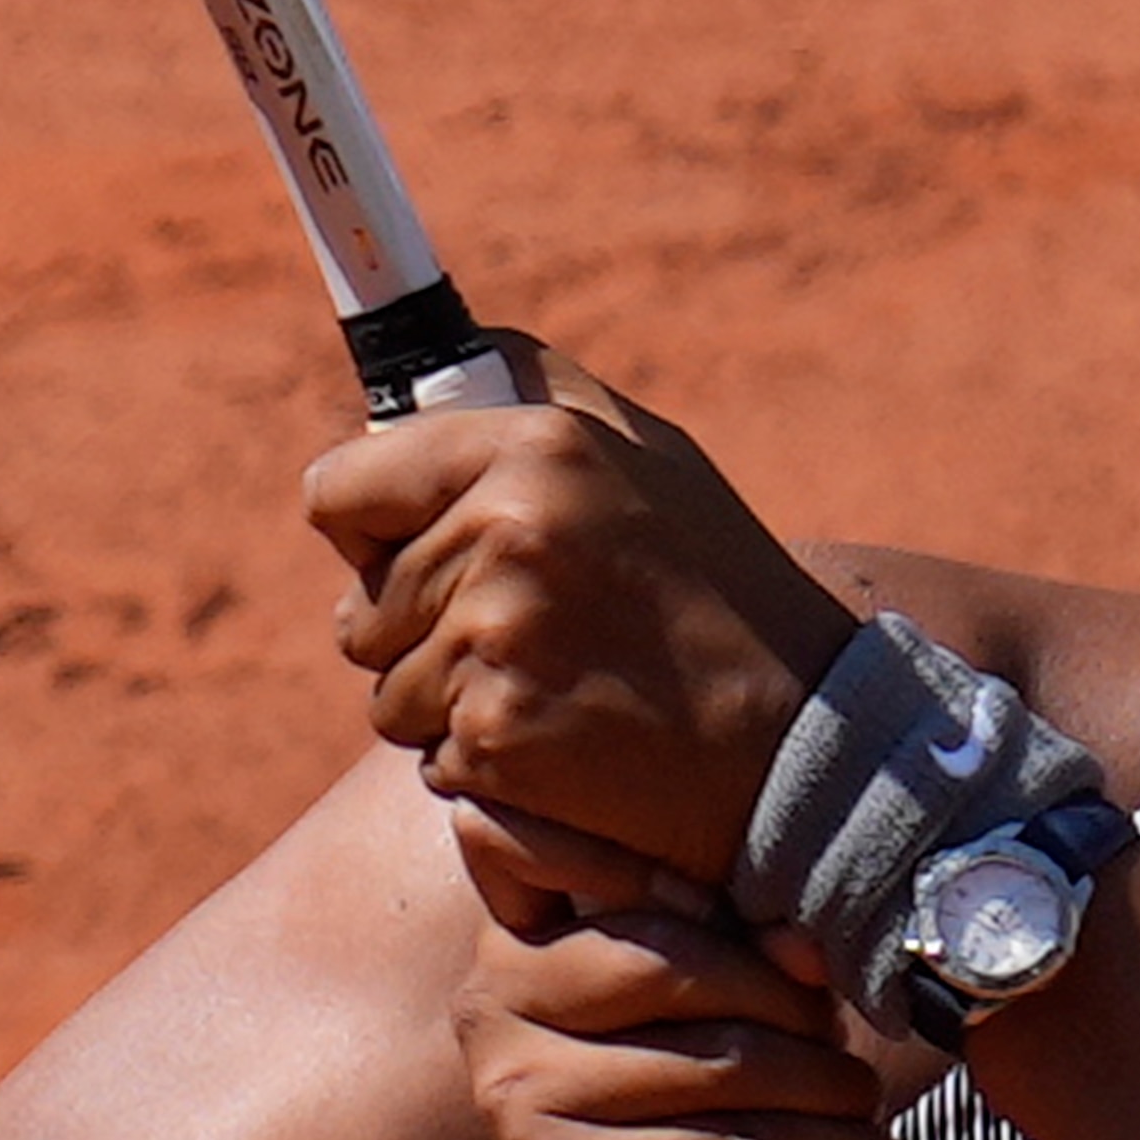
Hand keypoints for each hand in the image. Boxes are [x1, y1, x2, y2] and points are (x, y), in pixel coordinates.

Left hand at [307, 338, 858, 885]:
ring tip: (558, 690)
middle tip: (530, 638)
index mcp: (531, 447)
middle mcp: (504, 532)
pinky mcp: (494, 736)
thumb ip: (537, 398)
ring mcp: (495, 639)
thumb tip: (430, 374)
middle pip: (361, 605)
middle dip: (422, 631)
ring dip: (449, 705)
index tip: (400, 547)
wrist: (800, 744)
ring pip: (388, 693)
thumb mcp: (650, 456)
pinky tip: (567, 744)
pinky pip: (432, 759)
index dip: (366, 528)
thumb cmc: (721, 593)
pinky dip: (484, 764)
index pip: (339, 489)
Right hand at [445, 799, 905, 1139]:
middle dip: (792, 1006)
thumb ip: (756, 961)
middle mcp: (495, 1006)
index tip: (784, 946)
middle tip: (849, 1057)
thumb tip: (803, 939)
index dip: (695, 880)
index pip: (581, 851)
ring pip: (719, 1059)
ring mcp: (520, 1097)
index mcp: (520, 943)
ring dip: (828, 1090)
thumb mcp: (736, 1030)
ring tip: (865, 1115)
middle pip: (681, 958)